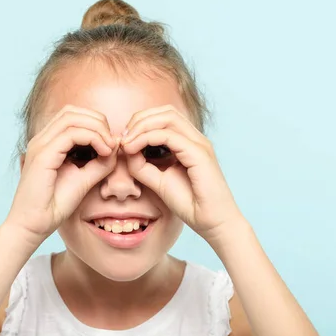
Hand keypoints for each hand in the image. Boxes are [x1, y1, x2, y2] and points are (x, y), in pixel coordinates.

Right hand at [7, 105, 117, 242]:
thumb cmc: (54, 205)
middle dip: (98, 121)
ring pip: (72, 117)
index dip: (96, 123)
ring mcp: (40, 145)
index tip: (112, 144)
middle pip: (72, 111)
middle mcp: (41, 139)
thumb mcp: (84, 179)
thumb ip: (100, 162)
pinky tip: (103, 152)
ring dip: (97, 128)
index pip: (73, 116)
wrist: (33, 226)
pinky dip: (92, 138)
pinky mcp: (42, 155)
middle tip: (113, 142)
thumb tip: (116, 146)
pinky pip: (71, 134)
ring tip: (109, 147)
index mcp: (48, 142)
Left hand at [121, 105, 242, 241]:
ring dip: (142, 125)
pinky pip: (169, 136)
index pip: (164, 117)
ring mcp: (200, 144)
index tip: (123, 140)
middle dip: (140, 119)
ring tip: (126, 142)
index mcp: (189, 142)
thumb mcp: (158, 181)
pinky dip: (147, 138)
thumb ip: (142, 165)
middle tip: (122, 137)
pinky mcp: (199, 154)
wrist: (213, 223)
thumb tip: (125, 149)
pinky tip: (133, 149)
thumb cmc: (190, 204)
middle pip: (166, 111)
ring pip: (168, 117)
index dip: (141, 122)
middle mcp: (196, 139)